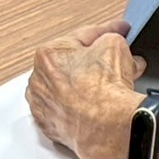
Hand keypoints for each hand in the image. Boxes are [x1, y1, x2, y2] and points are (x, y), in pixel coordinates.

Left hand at [26, 21, 144, 158]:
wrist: (106, 125)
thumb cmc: (103, 88)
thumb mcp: (116, 43)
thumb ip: (111, 37)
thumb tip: (116, 43)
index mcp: (48, 54)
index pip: (83, 36)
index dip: (108, 31)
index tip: (120, 31)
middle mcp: (38, 80)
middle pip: (74, 63)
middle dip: (97, 60)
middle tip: (120, 59)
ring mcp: (43, 106)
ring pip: (71, 88)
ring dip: (91, 84)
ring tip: (117, 83)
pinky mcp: (52, 127)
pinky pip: (70, 109)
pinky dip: (85, 106)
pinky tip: (104, 104)